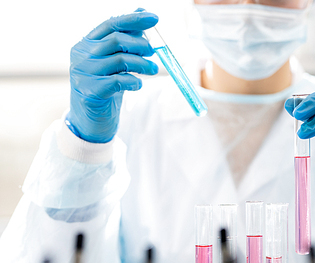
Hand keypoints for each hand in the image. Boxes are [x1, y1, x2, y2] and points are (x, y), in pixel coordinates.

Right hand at [67, 9, 158, 142]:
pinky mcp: (90, 91)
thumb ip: (125, 40)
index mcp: (87, 43)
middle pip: (117, 40)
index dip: (133, 19)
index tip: (155, 18)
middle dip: (141, 44)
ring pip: (120, 60)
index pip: (111, 24)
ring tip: (153, 69)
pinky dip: (134, 81)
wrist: (90, 121)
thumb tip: (141, 12)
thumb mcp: (115, 63)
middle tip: (154, 53)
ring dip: (143, 64)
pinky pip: (118, 81)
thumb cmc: (105, 88)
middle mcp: (81, 55)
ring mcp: (84, 73)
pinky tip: (138, 84)